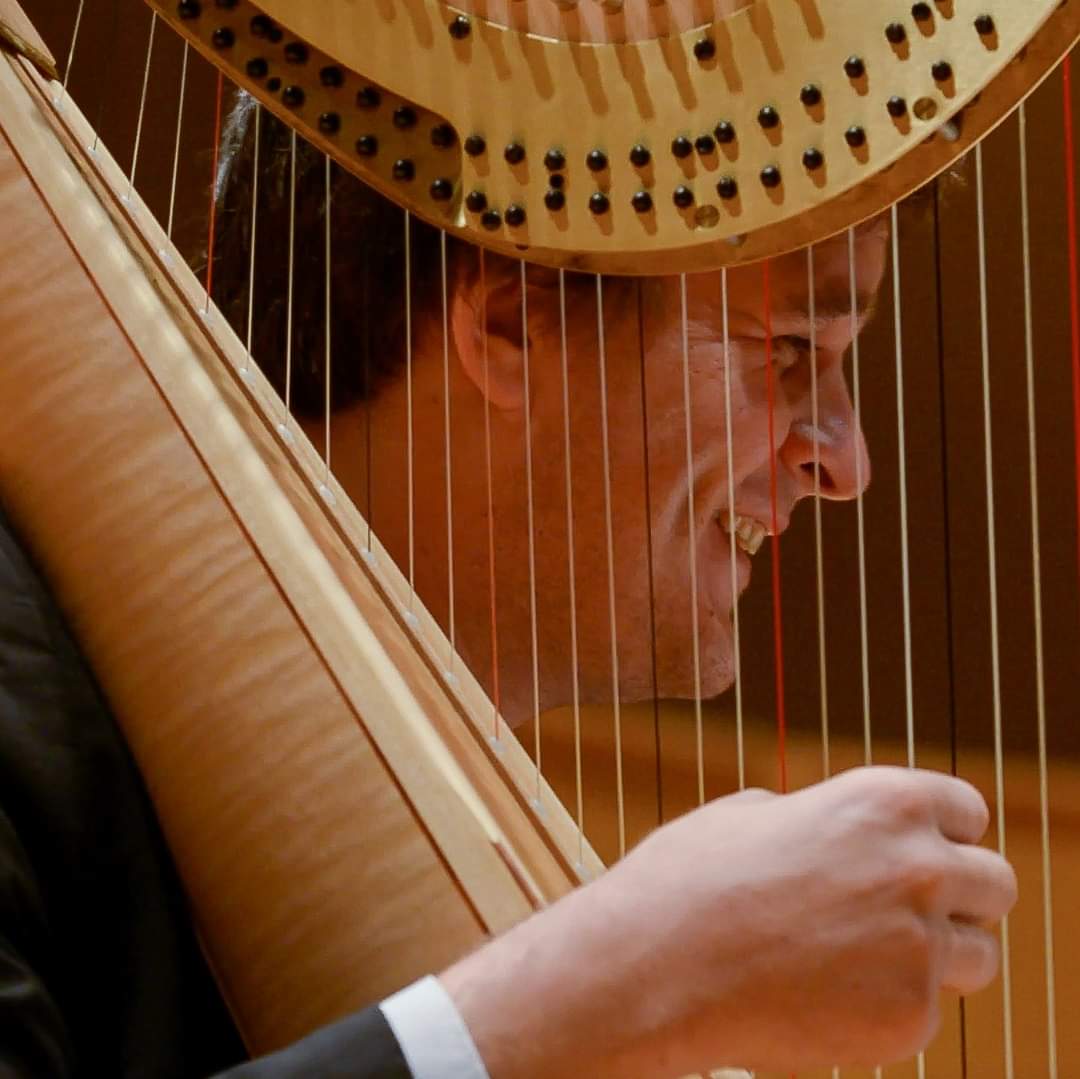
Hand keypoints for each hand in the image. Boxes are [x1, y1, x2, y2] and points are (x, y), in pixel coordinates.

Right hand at [440, 767, 1015, 1077]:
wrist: (653, 967)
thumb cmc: (689, 879)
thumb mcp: (755, 813)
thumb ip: (824, 818)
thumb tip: (846, 834)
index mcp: (882, 802)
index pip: (968, 810)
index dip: (941, 831)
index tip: (920, 851)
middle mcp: (918, 869)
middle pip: (995, 884)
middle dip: (957, 896)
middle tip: (903, 911)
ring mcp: (919, 948)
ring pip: (978, 955)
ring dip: (936, 955)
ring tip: (859, 957)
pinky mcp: (908, 1020)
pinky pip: (926, 1009)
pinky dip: (888, 1005)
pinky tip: (824, 994)